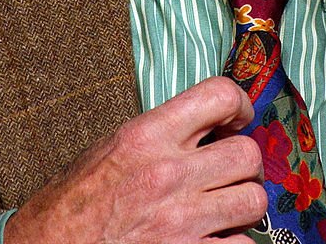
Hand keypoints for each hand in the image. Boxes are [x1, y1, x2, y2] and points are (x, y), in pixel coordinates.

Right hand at [4, 76, 265, 243]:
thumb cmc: (72, 207)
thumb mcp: (112, 148)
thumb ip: (161, 134)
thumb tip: (208, 126)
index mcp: (147, 135)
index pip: (219, 95)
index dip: (239, 105)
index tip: (238, 118)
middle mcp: (168, 174)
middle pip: (247, 152)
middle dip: (243, 163)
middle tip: (230, 172)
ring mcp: (181, 221)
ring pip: (253, 201)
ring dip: (242, 206)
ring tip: (223, 209)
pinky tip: (213, 240)